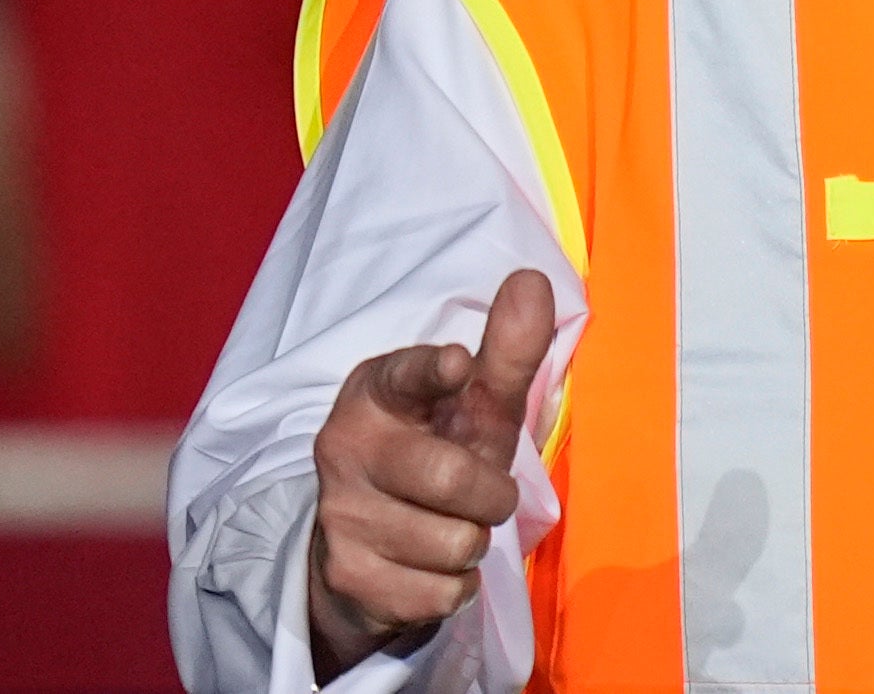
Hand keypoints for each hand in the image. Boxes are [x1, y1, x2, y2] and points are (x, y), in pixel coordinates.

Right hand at [308, 269, 556, 678]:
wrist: (371, 548)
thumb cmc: (438, 452)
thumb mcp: (476, 404)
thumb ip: (508, 351)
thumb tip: (533, 281)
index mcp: (379, 391)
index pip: (405, 375)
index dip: (432, 371)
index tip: (458, 363)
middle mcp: (346, 447)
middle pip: (452, 478)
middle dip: (491, 495)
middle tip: (485, 494)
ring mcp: (340, 514)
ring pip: (454, 543)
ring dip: (471, 543)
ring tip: (448, 527)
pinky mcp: (347, 576)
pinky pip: (440, 592)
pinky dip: (454, 586)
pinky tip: (429, 566)